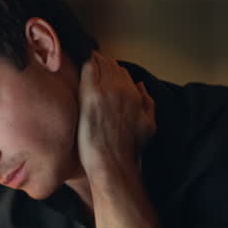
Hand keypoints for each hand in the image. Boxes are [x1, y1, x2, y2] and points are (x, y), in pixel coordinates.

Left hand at [77, 51, 155, 176]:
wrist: (113, 164)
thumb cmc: (128, 151)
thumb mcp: (149, 125)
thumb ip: (148, 102)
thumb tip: (141, 85)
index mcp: (136, 95)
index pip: (122, 72)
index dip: (111, 71)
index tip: (101, 73)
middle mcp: (123, 89)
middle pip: (110, 65)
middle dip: (101, 64)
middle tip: (90, 66)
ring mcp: (107, 90)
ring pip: (100, 63)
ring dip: (93, 63)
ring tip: (84, 67)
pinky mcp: (91, 95)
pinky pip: (88, 70)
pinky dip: (85, 67)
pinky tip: (79, 70)